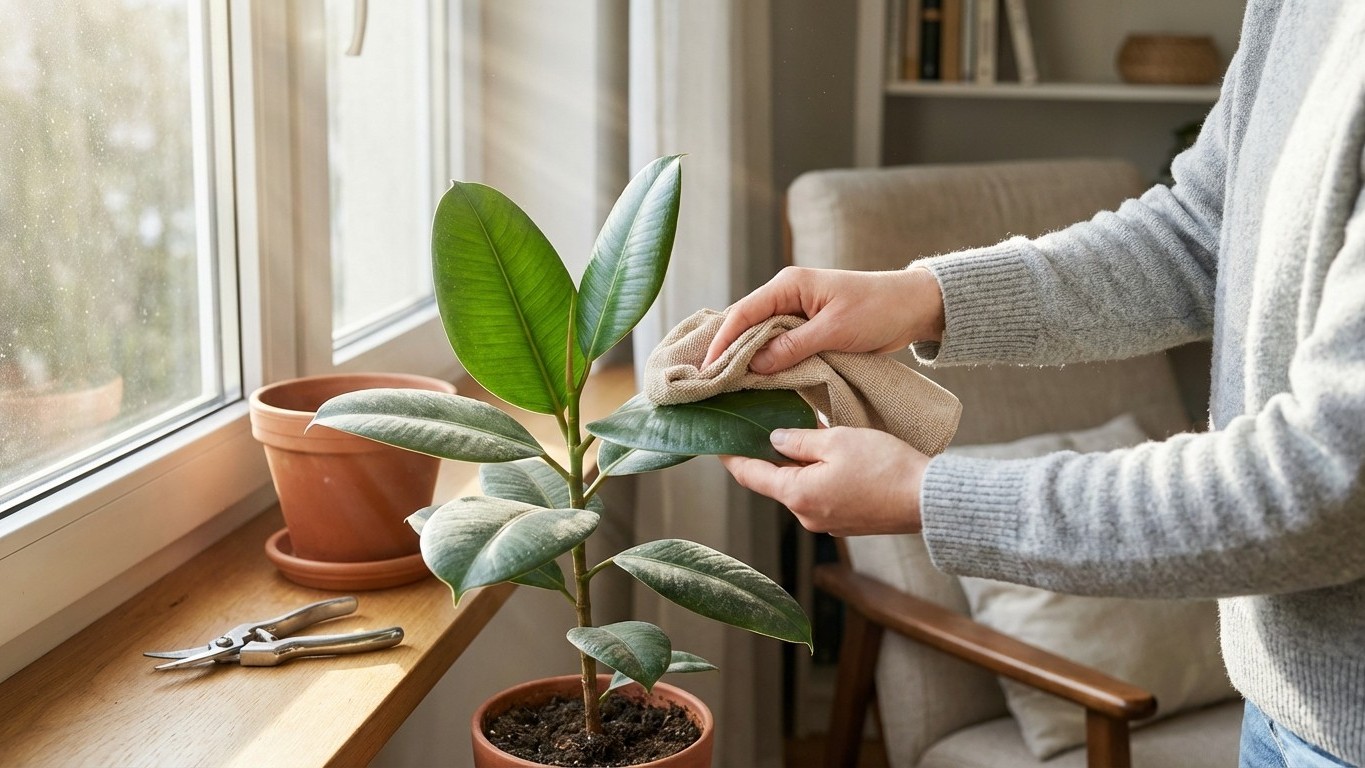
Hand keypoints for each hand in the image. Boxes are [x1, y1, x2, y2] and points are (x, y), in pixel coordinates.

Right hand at [702, 266, 944, 372]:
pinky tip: (756, 381)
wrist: (913, 306)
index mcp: (789, 285)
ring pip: (761, 337)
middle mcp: (787, 295)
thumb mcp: (834, 330)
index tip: (707, 370)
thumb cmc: (877, 309)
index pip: (743, 313)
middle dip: (728, 352)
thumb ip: (793, 346)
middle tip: (708, 383)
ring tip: (725, 386)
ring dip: (747, 360)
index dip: (722, 342)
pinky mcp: (808, 329)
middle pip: (746, 325)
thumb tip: (754, 365)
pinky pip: (779, 346)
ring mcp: (797, 312)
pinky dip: (767, 362)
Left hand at [720, 427, 927, 535]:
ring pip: (800, 487)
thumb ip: (799, 440)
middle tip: (762, 425)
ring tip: (803, 434)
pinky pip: (821, 495)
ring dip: (798, 464)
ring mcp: (827, 523)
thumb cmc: (884, 466)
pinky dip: (817, 475)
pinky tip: (829, 455)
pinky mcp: (847, 522)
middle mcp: (807, 516)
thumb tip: (774, 440)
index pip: (750, 475)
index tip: (717, 443)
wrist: (927, 499)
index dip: (731, 457)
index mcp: (797, 495)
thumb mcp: (836, 441)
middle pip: (775, 481)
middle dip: (769, 455)